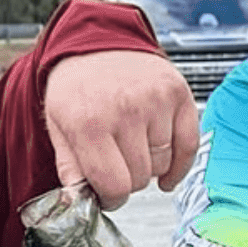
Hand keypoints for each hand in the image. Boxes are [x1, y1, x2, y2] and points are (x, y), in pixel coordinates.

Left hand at [44, 51, 199, 208]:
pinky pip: (189, 146)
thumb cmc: (77, 87)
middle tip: (118, 164)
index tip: (108, 195)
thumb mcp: (58, 126)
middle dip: (127, 179)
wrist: (96, 43)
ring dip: (150, 164)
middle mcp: (125, 110)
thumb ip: (70, 169)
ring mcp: (156, 100)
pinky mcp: (178, 93)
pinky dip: (180, 163)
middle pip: (140, 178)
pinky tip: (167, 169)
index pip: (115, 186)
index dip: (111, 198)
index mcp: (88, 122)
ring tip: (134, 146)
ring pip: (163, 163)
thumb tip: (79, 203)